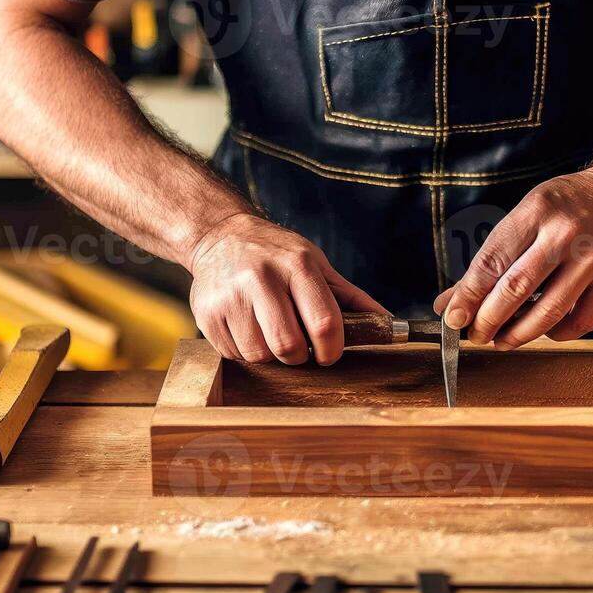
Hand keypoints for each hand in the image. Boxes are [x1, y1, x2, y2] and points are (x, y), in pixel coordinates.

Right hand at [187, 213, 385, 364]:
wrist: (218, 236)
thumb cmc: (275, 253)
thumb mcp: (315, 263)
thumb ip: (349, 296)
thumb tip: (387, 322)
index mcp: (296, 264)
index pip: (324, 323)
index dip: (331, 350)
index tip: (328, 354)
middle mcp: (260, 277)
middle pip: (289, 346)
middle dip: (300, 357)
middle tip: (299, 348)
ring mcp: (229, 296)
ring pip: (260, 355)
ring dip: (271, 355)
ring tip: (269, 332)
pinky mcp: (205, 313)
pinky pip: (234, 354)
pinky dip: (245, 351)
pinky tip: (247, 328)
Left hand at [433, 168, 592, 348]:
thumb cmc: (566, 207)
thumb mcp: (526, 216)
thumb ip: (491, 258)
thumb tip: (450, 302)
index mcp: (537, 210)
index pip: (493, 260)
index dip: (468, 295)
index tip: (453, 317)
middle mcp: (566, 233)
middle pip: (517, 288)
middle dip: (488, 319)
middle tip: (475, 335)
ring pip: (549, 311)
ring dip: (519, 334)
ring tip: (502, 340)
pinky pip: (583, 320)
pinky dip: (559, 333)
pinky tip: (545, 331)